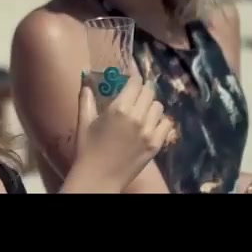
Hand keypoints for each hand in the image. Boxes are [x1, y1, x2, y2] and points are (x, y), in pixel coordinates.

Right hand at [71, 74, 173, 191]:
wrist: (98, 178)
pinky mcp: (156, 144)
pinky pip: (167, 124)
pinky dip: (161, 121)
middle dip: (143, 88)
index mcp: (119, 108)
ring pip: (159, 106)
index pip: (135, 82)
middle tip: (136, 91)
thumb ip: (86, 98)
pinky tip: (151, 124)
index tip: (132, 73)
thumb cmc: (87, 149)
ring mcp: (149, 131)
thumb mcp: (84, 121)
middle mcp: (137, 117)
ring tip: (142, 109)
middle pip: (149, 91)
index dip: (134, 75)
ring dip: (151, 104)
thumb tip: (86, 81)